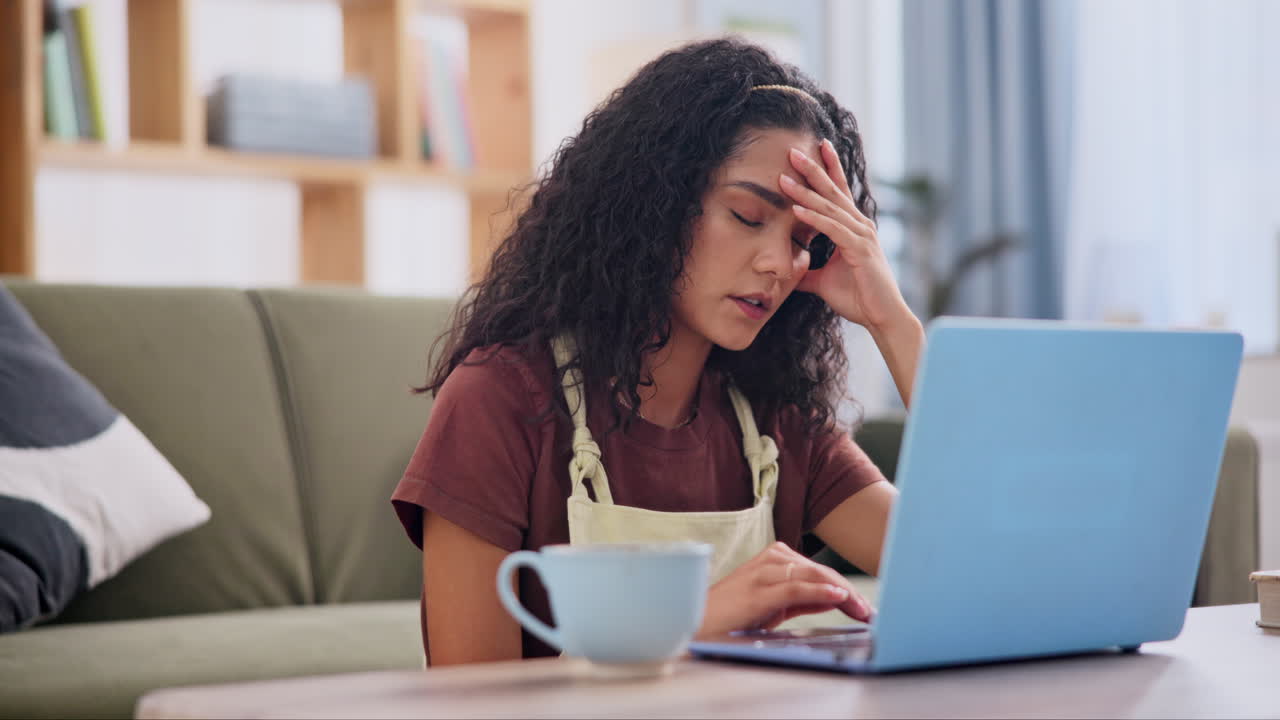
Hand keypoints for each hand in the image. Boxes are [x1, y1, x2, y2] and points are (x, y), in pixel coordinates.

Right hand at [695, 542, 873, 639]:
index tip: (865, 606)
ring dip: (841, 592)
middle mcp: (769, 560)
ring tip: (861, 608)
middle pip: (819, 570)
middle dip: (848, 591)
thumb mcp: (774, 604)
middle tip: (869, 611)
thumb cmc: (733, 616)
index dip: (845, 587)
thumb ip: (802, 598)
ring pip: (811, 575)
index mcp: (774, 559)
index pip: (818, 570)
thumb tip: (835, 597)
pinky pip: (795, 587)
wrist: (697, 625)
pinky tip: (839, 597)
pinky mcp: (757, 591)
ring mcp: (762, 573)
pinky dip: (819, 591)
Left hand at [780, 140, 911, 333]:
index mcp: (853, 228)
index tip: (814, 148)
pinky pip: (832, 229)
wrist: (882, 317)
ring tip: (784, 177)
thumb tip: (788, 271)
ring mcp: (861, 236)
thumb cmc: (858, 298)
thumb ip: (806, 272)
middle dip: (813, 170)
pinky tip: (796, 209)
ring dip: (805, 192)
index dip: (827, 169)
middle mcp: (860, 226)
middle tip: (792, 151)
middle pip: (833, 191)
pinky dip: (813, 218)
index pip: (838, 192)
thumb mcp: (823, 282)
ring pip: (829, 207)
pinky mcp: (860, 250)